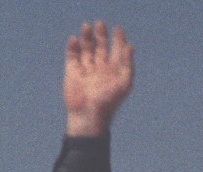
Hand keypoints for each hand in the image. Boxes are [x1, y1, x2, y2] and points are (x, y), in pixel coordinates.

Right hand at [64, 22, 133, 136]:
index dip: (118, 39)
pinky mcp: (72, 71)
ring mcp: (86, 69)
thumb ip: (128, 65)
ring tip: (86, 26)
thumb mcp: (123, 84)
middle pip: (101, 46)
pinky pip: (72, 55)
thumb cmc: (108, 102)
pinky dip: (73, 46)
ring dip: (87, 37)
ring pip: (86, 48)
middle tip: (100, 24)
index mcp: (113, 71)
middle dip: (101, 35)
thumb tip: (130, 46)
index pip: (117, 51)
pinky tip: (74, 39)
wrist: (88, 115)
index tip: (118, 29)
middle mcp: (100, 68)